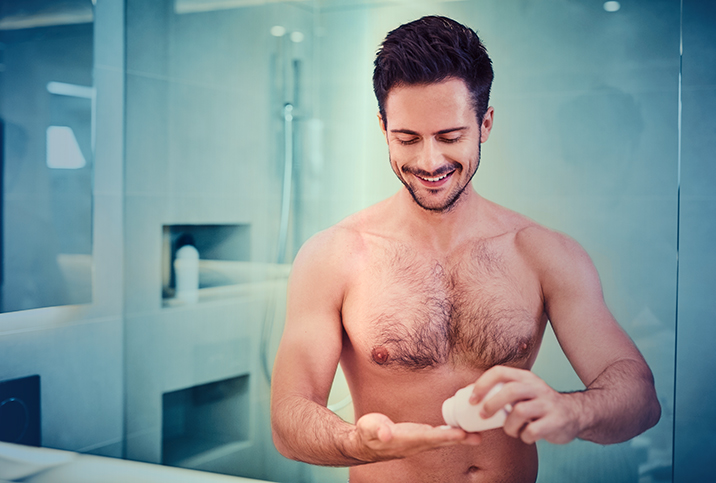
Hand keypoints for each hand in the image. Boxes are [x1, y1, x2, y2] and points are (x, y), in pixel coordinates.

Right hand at [352, 412, 480, 461]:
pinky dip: (450, 433)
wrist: (363, 445)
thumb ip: (378, 430)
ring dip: (459, 438)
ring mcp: (417, 442)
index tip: (460, 434)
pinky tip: (461, 430)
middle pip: (440, 441)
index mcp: (404, 440)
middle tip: (477, 436)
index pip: (428, 437)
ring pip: (441, 440)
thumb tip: (386, 433)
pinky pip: (438, 436)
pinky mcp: (418, 438)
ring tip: (476, 435)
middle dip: (459, 439)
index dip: (444, 436)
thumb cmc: (366, 434)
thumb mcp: (368, 428)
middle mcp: (414, 444)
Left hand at [470, 366, 582, 444]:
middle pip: (510, 391)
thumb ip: (504, 392)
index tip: (471, 400)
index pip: (499, 372)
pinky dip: (524, 436)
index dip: (482, 385)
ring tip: (510, 430)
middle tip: (483, 416)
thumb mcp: (524, 391)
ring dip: (509, 425)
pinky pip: (533, 430)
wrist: (575, 414)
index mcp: (525, 377)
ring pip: (520, 411)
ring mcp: (547, 403)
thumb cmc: (539, 405)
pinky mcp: (556, 421)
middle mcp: (537, 387)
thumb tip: (472, 399)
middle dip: (491, 405)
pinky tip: (525, 436)